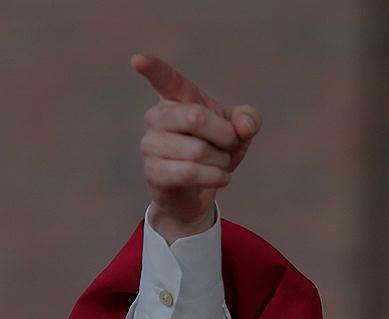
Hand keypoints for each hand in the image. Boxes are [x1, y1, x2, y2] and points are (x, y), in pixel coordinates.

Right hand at [131, 53, 261, 243]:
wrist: (203, 188)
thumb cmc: (218, 148)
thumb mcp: (240, 130)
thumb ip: (248, 119)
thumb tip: (243, 127)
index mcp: (177, 98)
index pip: (165, 79)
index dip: (153, 68)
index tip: (138, 60)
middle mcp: (157, 117)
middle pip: (196, 117)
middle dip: (225, 135)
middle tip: (230, 144)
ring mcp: (150, 144)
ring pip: (197, 150)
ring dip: (221, 160)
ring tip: (220, 163)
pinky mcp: (153, 173)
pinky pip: (189, 173)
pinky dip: (215, 177)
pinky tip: (221, 178)